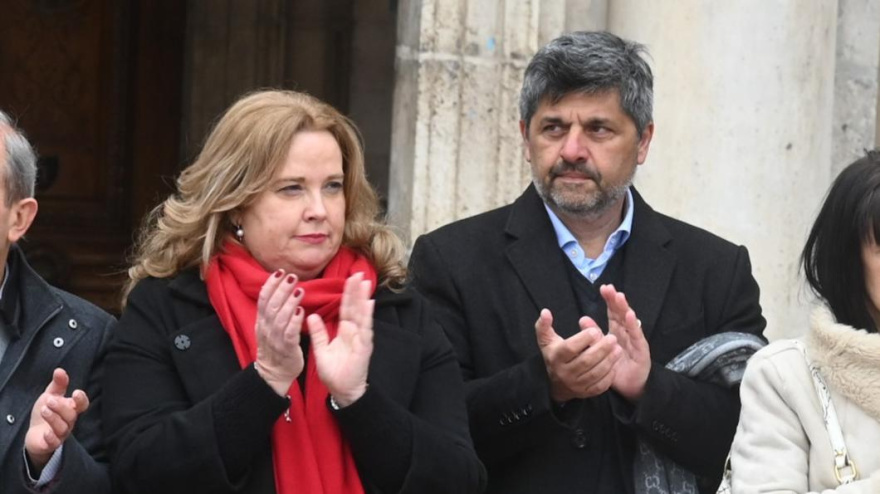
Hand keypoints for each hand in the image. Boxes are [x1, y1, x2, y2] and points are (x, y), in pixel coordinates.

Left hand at [25, 368, 88, 470]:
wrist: (35, 435)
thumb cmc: (47, 413)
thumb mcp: (51, 396)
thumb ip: (58, 384)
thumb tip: (59, 370)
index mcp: (71, 409)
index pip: (82, 405)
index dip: (81, 399)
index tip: (75, 393)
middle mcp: (68, 422)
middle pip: (71, 416)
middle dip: (61, 407)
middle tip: (50, 400)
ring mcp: (60, 434)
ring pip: (63, 428)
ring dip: (54, 418)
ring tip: (44, 410)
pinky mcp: (50, 444)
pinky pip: (54, 442)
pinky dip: (51, 438)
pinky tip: (46, 432)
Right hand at [255, 270, 305, 395]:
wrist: (274, 374)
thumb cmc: (275, 347)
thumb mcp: (268, 327)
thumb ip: (272, 310)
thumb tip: (278, 288)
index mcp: (262, 322)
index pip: (263, 299)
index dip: (270, 284)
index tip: (279, 272)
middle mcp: (266, 328)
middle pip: (272, 305)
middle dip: (281, 289)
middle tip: (292, 276)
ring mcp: (275, 339)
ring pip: (280, 318)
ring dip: (290, 302)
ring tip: (300, 290)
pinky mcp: (286, 349)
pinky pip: (289, 333)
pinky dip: (294, 322)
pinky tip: (301, 311)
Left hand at [308, 272, 374, 406]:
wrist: (342, 391)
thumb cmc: (334, 373)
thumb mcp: (321, 350)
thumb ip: (318, 333)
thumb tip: (311, 315)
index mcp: (345, 331)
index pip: (346, 308)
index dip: (347, 294)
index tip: (348, 278)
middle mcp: (355, 332)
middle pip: (355, 308)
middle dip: (356, 291)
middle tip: (358, 273)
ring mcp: (361, 339)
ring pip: (362, 315)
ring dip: (364, 298)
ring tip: (364, 282)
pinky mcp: (364, 347)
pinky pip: (365, 329)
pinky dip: (367, 316)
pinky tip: (368, 304)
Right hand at [534, 308, 620, 402]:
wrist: (555, 384)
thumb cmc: (554, 355)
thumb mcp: (546, 340)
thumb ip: (544, 325)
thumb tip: (545, 312)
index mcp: (556, 358)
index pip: (570, 348)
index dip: (584, 339)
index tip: (595, 331)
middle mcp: (565, 373)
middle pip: (586, 361)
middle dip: (601, 349)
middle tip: (613, 338)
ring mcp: (576, 385)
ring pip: (595, 374)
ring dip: (609, 361)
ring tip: (618, 349)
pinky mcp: (586, 393)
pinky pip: (600, 386)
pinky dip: (609, 375)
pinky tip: (614, 364)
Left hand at [600, 284, 650, 401]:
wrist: (629, 387)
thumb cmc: (615, 367)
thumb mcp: (601, 350)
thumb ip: (594, 335)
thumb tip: (582, 319)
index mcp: (617, 332)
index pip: (613, 313)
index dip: (609, 301)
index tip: (603, 288)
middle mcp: (627, 333)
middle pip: (621, 314)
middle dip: (616, 300)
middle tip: (609, 288)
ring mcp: (635, 340)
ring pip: (629, 322)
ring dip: (624, 309)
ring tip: (619, 297)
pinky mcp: (641, 350)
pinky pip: (637, 337)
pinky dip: (633, 325)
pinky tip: (629, 316)